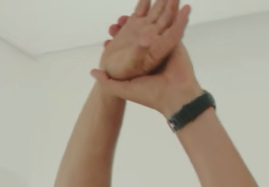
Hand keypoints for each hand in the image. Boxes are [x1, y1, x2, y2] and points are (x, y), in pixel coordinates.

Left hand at [92, 3, 201, 117]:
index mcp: (139, 61)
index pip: (128, 41)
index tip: (114, 26)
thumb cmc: (149, 94)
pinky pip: (173, 23)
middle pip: (141, 29)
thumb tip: (93, 72)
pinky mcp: (175, 42)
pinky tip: (171, 1)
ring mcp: (164, 46)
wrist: (172, 96)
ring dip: (154, 11)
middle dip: (132, 21)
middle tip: (122, 17)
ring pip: (157, 23)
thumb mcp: (121, 89)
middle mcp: (151, 52)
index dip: (121, 32)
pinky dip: (172, 12)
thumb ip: (106, 82)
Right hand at [99, 0, 179, 81]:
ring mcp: (145, 29)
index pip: (175, 32)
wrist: (111, 72)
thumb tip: (147, 39)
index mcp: (160, 48)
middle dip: (172, 5)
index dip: (181, 20)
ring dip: (160, 1)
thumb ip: (138, 51)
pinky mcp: (133, 25)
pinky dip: (144, 2)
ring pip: (155, 11)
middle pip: (167, 18)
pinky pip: (140, 10)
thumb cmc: (123, 71)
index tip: (187, 8)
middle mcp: (155, 37)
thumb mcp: (131, 64)